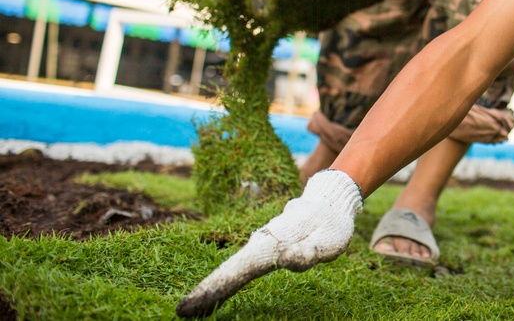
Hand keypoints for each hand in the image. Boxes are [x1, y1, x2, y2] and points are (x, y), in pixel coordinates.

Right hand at [175, 169, 362, 317]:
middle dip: (206, 291)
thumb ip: (308, 252)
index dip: (214, 289)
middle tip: (182, 313)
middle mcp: (261, 244)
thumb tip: (285, 259)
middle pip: (229, 271)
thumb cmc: (331, 225)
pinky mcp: (264, 249)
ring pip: (233, 270)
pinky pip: (241, 268)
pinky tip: (215, 296)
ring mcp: (260, 246)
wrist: (330, 203)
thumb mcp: (328, 241)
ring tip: (191, 309)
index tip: (188, 306)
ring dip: (212, 288)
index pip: (239, 271)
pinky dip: (225, 282)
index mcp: (272, 245)